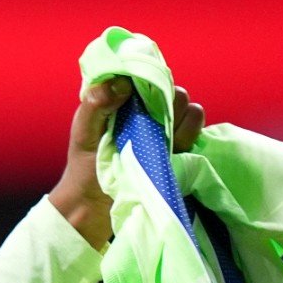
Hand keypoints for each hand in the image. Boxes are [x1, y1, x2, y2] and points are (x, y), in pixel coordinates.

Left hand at [48, 79, 204, 248]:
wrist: (93, 204)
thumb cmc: (86, 164)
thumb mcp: (84, 131)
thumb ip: (96, 103)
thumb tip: (123, 83)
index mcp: (132, 101)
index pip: (156, 78)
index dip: (154, 84)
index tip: (142, 100)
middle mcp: (154, 113)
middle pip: (179, 95)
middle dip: (168, 106)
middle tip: (147, 125)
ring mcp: (170, 133)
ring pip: (193, 114)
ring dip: (180, 126)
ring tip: (157, 143)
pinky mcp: (181, 154)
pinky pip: (198, 139)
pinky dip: (187, 142)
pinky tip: (168, 154)